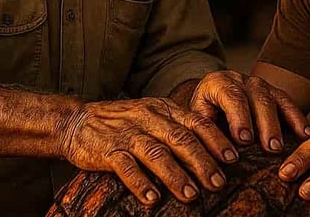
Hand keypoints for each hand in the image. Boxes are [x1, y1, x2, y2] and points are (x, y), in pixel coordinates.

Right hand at [59, 97, 238, 206]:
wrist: (76, 120)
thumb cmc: (122, 122)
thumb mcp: (152, 115)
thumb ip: (177, 128)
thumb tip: (212, 152)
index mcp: (163, 109)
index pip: (196, 122)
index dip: (216, 140)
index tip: (233, 158)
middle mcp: (149, 119)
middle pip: (181, 140)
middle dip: (202, 162)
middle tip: (218, 183)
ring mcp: (128, 134)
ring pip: (157, 154)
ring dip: (176, 176)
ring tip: (191, 196)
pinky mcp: (107, 150)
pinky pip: (126, 167)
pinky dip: (140, 183)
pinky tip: (153, 199)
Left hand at [187, 70, 309, 152]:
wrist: (209, 101)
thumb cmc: (201, 118)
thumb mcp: (195, 121)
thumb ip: (202, 132)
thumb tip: (208, 155)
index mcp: (217, 83)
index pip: (231, 96)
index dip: (239, 117)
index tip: (244, 140)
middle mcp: (240, 79)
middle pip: (257, 97)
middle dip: (265, 123)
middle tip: (270, 148)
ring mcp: (259, 84)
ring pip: (274, 99)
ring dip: (282, 123)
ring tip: (285, 146)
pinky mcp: (273, 93)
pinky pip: (288, 103)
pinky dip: (298, 119)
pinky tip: (307, 134)